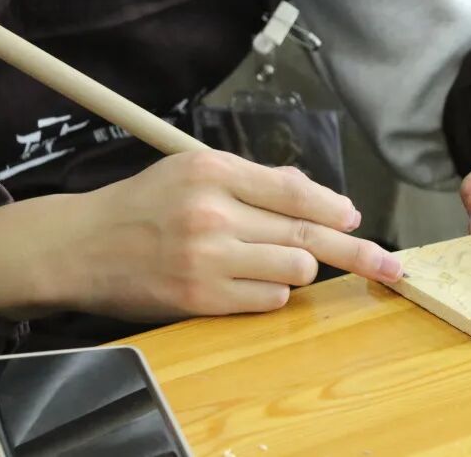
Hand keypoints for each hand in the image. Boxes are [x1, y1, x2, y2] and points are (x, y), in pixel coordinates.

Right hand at [0, 151, 401, 321]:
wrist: (80, 246)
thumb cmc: (142, 206)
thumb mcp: (192, 171)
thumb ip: (254, 182)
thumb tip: (321, 199)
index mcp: (213, 170)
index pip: (295, 190)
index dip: (335, 207)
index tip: (355, 219)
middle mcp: (213, 212)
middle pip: (308, 233)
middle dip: (357, 252)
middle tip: (390, 266)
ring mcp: (207, 258)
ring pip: (294, 269)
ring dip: (296, 269)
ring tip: (268, 261)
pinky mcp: (200, 298)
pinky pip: (268, 300)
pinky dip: (270, 293)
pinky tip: (248, 281)